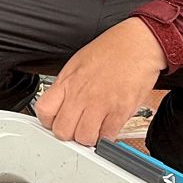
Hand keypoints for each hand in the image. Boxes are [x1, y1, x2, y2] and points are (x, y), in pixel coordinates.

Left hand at [34, 17, 165, 147]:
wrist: (138, 44)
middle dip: (69, 133)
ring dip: (89, 137)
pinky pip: (107, 136)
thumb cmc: (111, 50)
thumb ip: (66, 86)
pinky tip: (108, 125)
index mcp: (67, 81)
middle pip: (62, 131)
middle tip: (77, 127)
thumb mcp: (77, 63)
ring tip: (94, 127)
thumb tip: (60, 104)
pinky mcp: (120, 111)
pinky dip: (107, 136)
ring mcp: (100, 104)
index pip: (44, 111)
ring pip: (84, 138)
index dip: (48, 121)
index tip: (56, 121)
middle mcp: (81, 94)